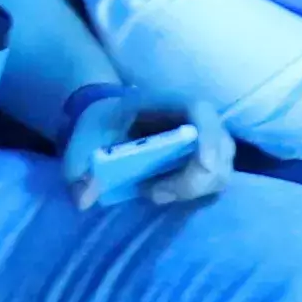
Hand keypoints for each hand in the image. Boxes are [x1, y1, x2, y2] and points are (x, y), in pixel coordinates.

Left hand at [60, 89, 232, 214]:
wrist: (109, 118)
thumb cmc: (101, 123)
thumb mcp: (82, 141)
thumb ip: (78, 169)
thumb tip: (83, 200)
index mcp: (168, 100)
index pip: (201, 111)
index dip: (210, 139)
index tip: (203, 167)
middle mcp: (198, 117)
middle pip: (221, 150)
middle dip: (193, 181)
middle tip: (152, 194)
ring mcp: (209, 139)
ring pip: (222, 170)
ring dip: (194, 190)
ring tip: (154, 193)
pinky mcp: (209, 158)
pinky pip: (217, 180)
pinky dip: (197, 193)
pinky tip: (167, 192)